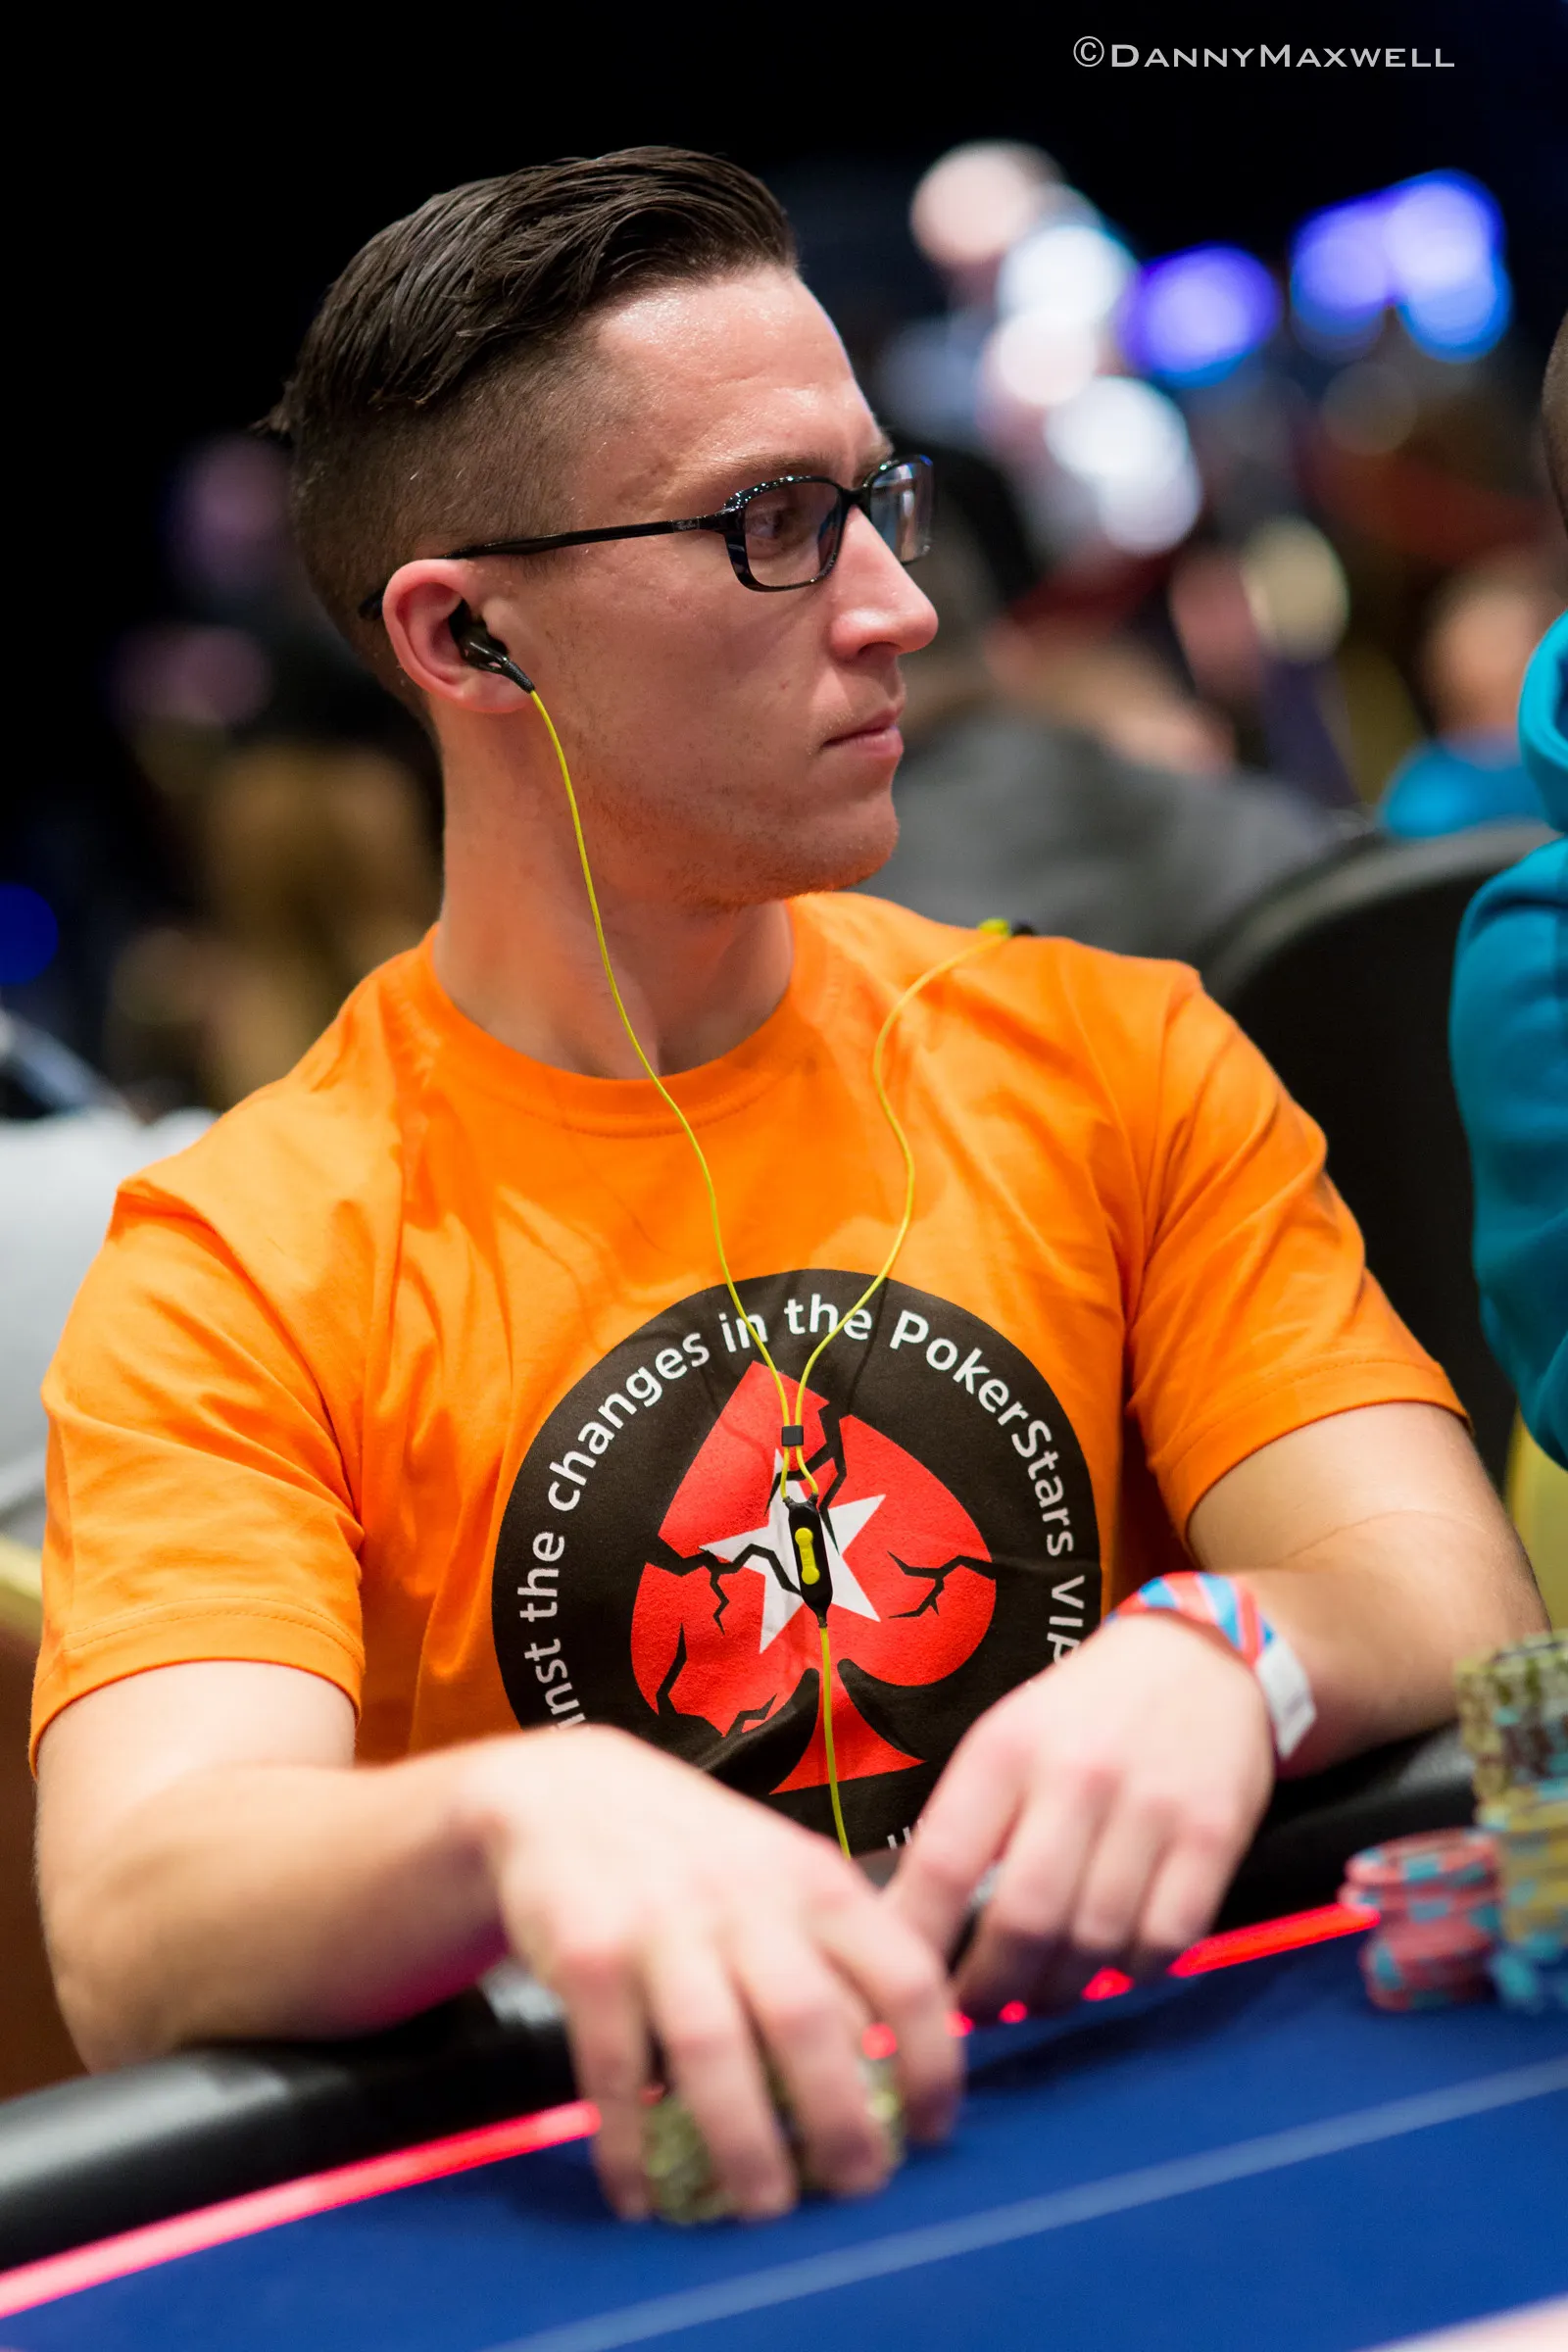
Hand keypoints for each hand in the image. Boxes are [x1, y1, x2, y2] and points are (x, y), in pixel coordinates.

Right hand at [456, 1727, 959, 2219]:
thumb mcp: (783, 1877)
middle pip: (808, 2021)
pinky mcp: (589, 1955)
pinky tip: (640, 2195)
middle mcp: (746, 1899)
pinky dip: (628, 2143)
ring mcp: (663, 1924)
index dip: (932, 2060)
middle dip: (840, 2122)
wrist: (569, 1790)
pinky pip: (614, 2068)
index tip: (933, 2132)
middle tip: (857, 2192)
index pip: (903, 1972)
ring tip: (765, 2211)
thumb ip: (835, 1959)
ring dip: (743, 2142)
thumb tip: (890, 2078)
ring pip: (713, 2049)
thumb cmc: (700, 1853)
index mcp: (815, 1881)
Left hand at [886, 1613, 1274, 2014]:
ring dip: (1061, 1992)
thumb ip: (968, 1829)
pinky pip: (1165, 1941)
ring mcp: (1151, 1806)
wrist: (1201, 1657)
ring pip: (1095, 1943)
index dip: (918, 1944)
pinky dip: (1132, 1974)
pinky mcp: (1215, 1833)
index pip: (942, 1865)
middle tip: (980, 2011)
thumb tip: (912, 1935)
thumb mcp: (1008, 1741)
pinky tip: (1112, 1966)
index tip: (908, 1985)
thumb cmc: (1082, 1716)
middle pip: (1023, 1923)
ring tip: (1042, 1995)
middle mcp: (1077, 1775)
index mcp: (1006, 1749)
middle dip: (993, 1990)